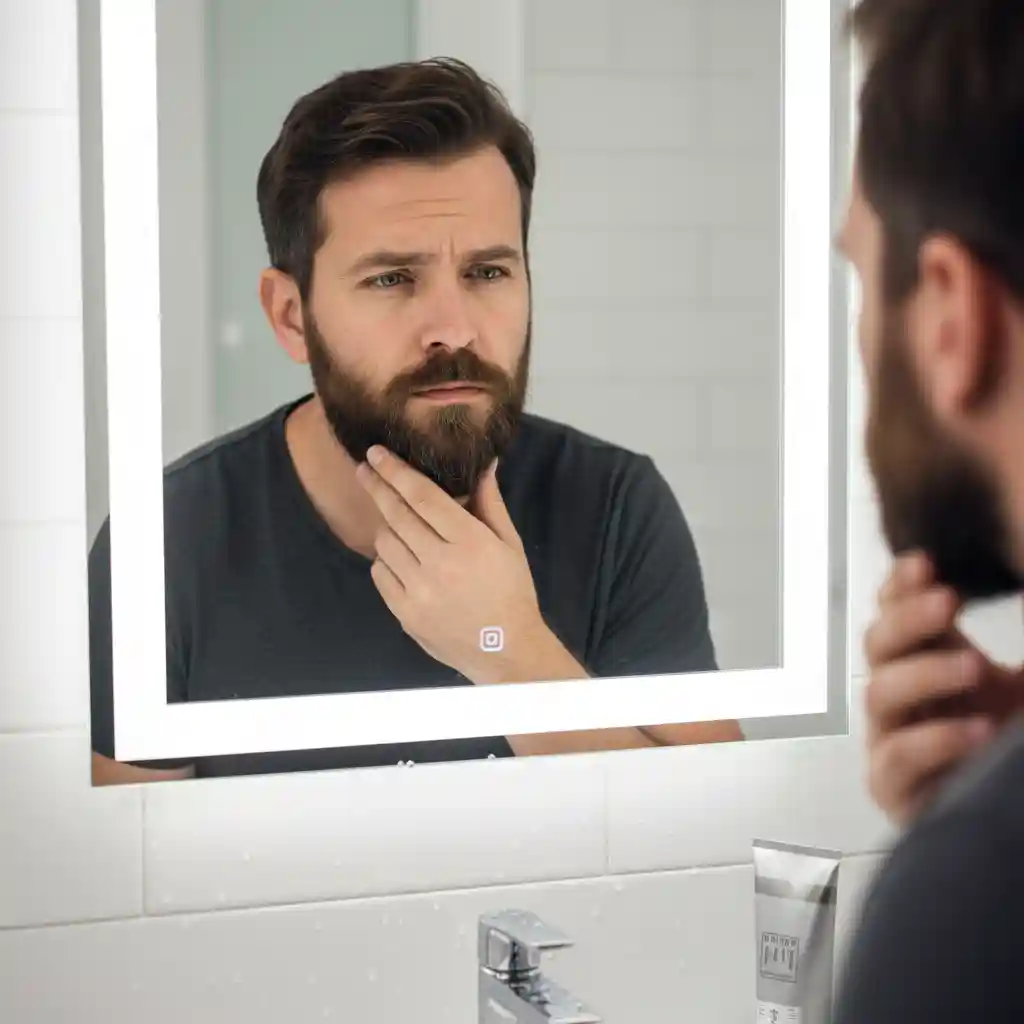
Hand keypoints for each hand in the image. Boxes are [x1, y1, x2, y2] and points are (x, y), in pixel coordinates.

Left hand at [356, 446, 548, 681]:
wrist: (505, 649)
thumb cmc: (512, 591)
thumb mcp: (509, 544)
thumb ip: (490, 503)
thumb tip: (485, 464)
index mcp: (471, 542)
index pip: (423, 497)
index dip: (396, 471)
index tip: (377, 453)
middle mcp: (441, 564)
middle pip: (397, 515)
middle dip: (377, 487)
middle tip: (364, 470)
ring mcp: (419, 591)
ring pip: (385, 544)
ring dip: (387, 527)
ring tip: (398, 524)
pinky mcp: (405, 614)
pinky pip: (380, 574)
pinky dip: (386, 561)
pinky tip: (402, 558)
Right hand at [863, 551, 1023, 825]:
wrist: (1014, 814)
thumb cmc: (1014, 736)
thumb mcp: (1022, 684)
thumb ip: (1004, 644)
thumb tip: (1012, 562)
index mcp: (927, 660)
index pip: (894, 611)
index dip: (901, 585)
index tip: (927, 563)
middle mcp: (903, 696)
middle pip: (877, 645)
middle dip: (908, 618)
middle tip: (949, 600)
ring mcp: (892, 740)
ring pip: (878, 693)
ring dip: (923, 674)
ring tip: (976, 667)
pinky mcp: (894, 789)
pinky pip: (894, 759)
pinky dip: (932, 741)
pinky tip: (978, 730)